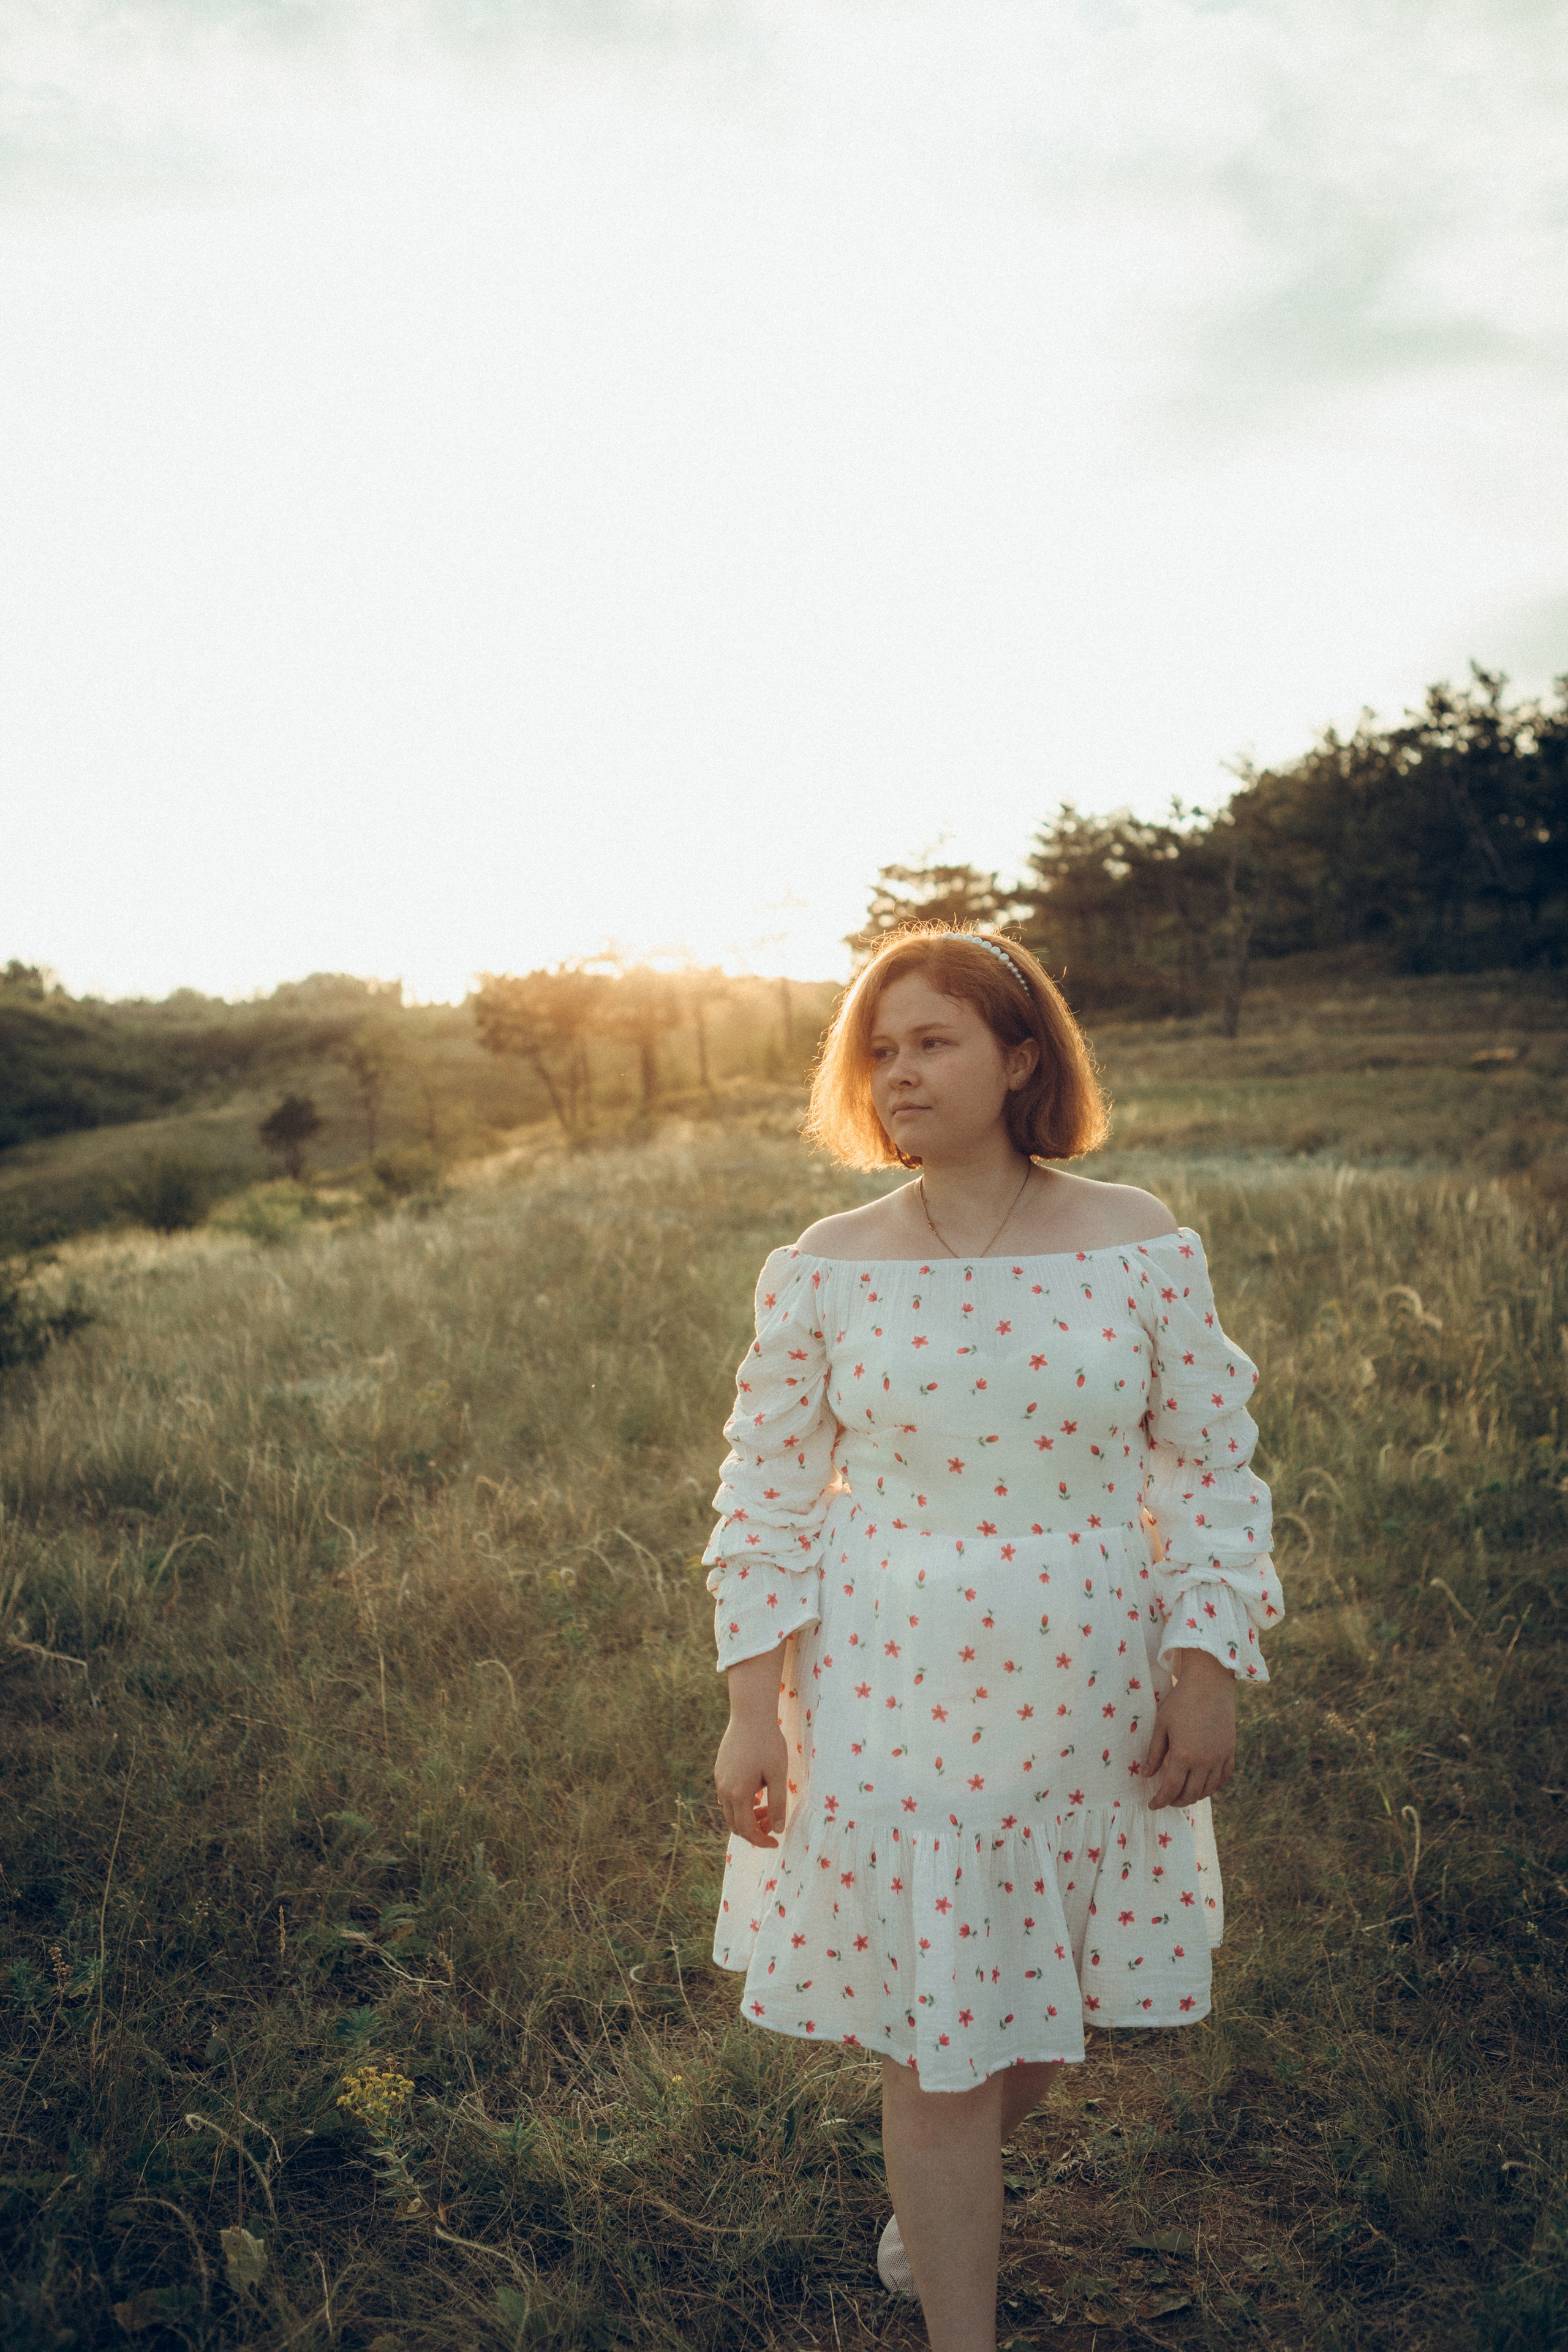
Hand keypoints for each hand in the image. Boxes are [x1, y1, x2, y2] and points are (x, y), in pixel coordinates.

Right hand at [715, 1647, 788, 1848]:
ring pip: (729, 1811)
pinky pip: (726, 1796)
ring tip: (766, 1807)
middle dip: (754, 1830)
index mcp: (738, 1794)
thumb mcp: (778, 1775)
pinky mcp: (719, 1769)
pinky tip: (756, 1791)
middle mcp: (723, 1790)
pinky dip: (740, 1803)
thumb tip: (778, 1830)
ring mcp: (719, 1779)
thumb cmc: (768, 1744)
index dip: (761, 1840)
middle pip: (735, 1825)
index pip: (747, 1830)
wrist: (750, 1715)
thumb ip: (778, 1804)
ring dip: (746, 1817)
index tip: (776, 1843)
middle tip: (773, 1824)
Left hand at [1142, 1648, 1235, 1809]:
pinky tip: (1204, 1786)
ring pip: (1208, 1789)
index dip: (1160, 1800)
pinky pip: (1223, 1778)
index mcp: (1183, 1755)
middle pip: (1190, 1794)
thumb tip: (1146, 1775)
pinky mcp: (1230, 1751)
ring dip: (1194, 1796)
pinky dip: (1213, 1787)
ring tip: (1183, 1795)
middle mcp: (1204, 1762)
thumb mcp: (1161, 1725)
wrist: (1210, 1684)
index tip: (1152, 1805)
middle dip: (1176, 1801)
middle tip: (1167, 1800)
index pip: (1170, 1788)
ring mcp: (1219, 1758)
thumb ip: (1154, 1753)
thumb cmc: (1180, 1701)